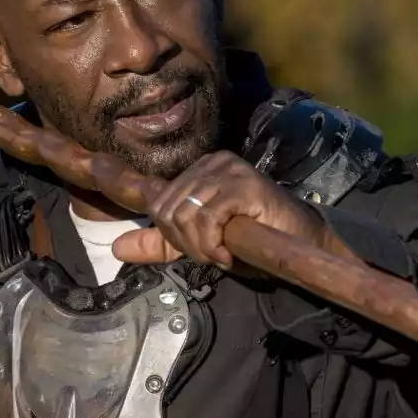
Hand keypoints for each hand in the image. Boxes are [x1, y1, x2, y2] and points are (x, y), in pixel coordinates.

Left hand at [111, 152, 357, 269]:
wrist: (300, 241)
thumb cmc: (253, 240)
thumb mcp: (200, 242)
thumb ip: (162, 243)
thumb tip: (118, 248)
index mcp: (199, 169)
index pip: (159, 201)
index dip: (170, 232)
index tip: (200, 249)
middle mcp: (212, 162)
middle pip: (168, 210)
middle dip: (187, 244)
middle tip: (214, 256)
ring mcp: (229, 169)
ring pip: (186, 215)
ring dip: (202, 248)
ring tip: (224, 254)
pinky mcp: (244, 184)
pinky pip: (207, 218)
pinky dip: (214, 245)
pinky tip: (231, 253)